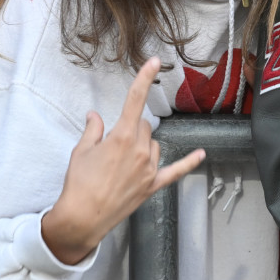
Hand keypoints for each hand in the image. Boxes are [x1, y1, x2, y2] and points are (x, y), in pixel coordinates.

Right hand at [41, 57, 205, 264]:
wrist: (82, 218)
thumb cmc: (79, 184)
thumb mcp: (81, 151)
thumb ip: (93, 130)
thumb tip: (94, 116)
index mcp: (121, 137)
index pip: (135, 100)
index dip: (145, 78)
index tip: (154, 61)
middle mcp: (140, 150)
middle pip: (144, 126)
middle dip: (132, 128)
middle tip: (112, 145)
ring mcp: (149, 169)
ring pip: (154, 145)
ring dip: (144, 145)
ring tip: (122, 162)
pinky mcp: (153, 186)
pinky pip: (176, 171)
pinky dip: (189, 162)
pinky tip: (201, 154)